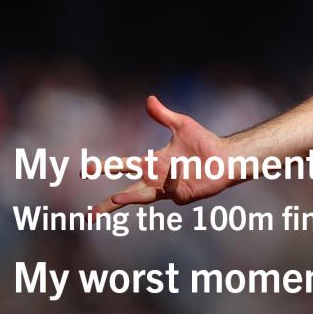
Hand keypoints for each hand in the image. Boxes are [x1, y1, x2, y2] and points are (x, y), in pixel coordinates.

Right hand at [89, 96, 233, 214]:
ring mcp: (168, 190)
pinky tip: (177, 170)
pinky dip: (170, 180)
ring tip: (114, 199)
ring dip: (129, 198)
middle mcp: (157, 179)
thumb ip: (163, 115)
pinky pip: (170, 188)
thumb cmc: (205, 143)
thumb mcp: (181, 125)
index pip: (123, 166)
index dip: (105, 167)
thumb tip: (149, 99)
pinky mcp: (181, 196)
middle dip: (109, 204)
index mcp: (153, 163)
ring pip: (143, 197)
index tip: (85, 170)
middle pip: (128, 192)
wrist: (227, 157)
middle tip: (90, 214)